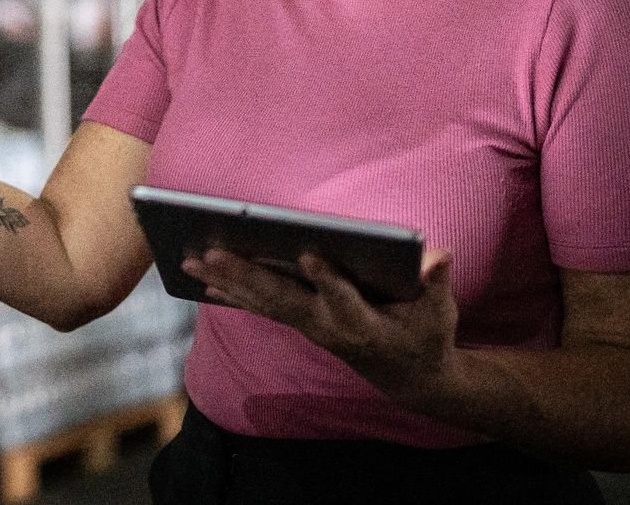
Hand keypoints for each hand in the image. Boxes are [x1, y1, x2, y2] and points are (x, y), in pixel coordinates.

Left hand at [182, 245, 458, 401]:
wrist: (410, 377)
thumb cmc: (426, 336)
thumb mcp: (439, 313)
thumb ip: (435, 284)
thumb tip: (439, 257)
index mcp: (365, 323)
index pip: (343, 299)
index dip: (328, 279)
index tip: (309, 253)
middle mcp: (328, 327)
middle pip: (283, 300)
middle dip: (247, 276)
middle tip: (213, 253)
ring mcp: (310, 326)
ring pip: (263, 302)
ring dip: (226, 281)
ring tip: (190, 259)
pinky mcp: (300, 322)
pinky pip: (260, 306)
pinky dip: (231, 292)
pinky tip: (202, 277)